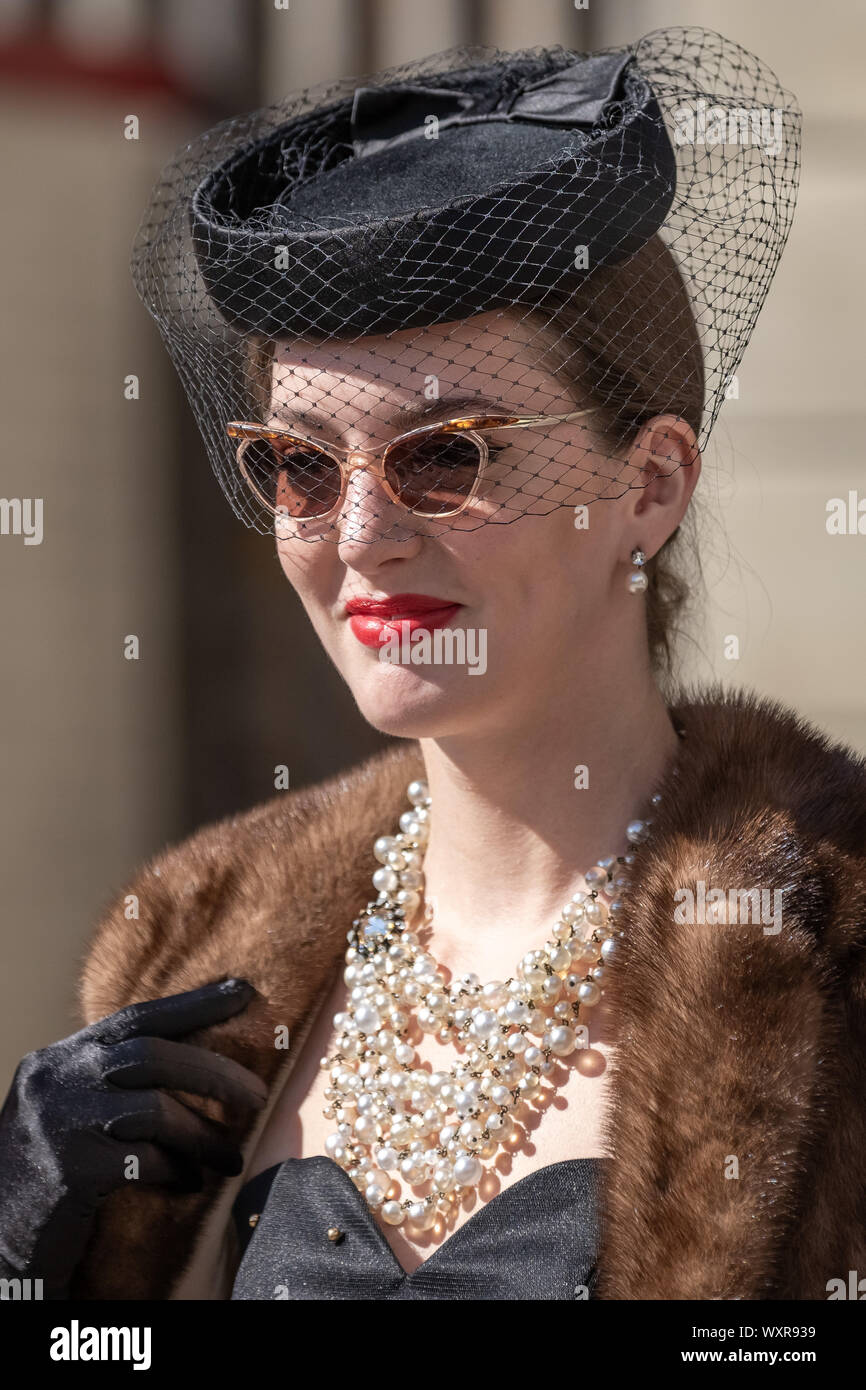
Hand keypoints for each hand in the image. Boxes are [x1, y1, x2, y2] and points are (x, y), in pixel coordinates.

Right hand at [0, 977, 266, 1297]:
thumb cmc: (47, 1173)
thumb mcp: (71, 1109)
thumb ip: (114, 1081)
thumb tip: (197, 1062)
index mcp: (58, 1058)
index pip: (134, 1016)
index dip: (193, 1004)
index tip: (243, 993)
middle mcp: (53, 1079)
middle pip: (150, 1055)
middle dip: (213, 1073)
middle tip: (258, 1095)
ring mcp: (58, 1122)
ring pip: (153, 1110)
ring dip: (203, 1135)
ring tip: (230, 1156)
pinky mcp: (68, 1170)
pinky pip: (144, 1159)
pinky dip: (177, 1170)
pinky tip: (191, 1183)